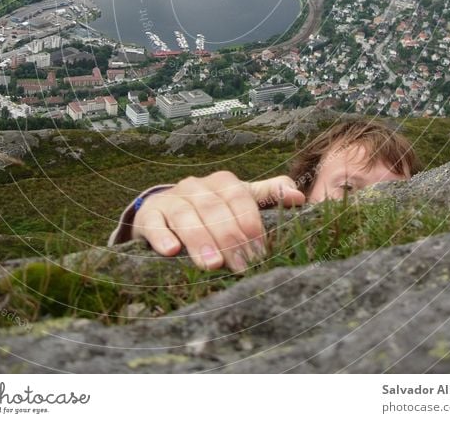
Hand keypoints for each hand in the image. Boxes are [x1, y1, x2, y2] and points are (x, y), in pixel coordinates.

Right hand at [133, 170, 304, 271]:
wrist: (166, 212)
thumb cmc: (212, 211)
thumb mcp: (241, 202)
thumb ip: (269, 196)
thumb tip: (300, 198)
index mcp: (222, 182)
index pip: (240, 197)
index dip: (251, 223)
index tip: (261, 252)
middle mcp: (196, 186)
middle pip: (214, 208)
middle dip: (229, 238)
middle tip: (240, 267)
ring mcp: (171, 199)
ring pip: (185, 215)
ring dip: (199, 239)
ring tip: (212, 264)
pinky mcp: (149, 215)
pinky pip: (154, 223)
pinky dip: (162, 236)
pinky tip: (171, 251)